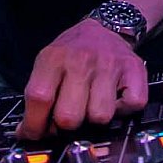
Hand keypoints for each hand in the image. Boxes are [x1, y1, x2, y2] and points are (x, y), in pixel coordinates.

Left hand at [15, 19, 147, 139]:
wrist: (106, 28)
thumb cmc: (73, 52)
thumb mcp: (48, 64)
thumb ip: (38, 96)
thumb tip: (28, 134)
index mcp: (54, 57)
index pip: (39, 98)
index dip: (34, 125)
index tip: (35, 134)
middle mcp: (81, 60)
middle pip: (69, 117)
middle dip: (67, 125)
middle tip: (70, 115)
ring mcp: (109, 64)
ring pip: (100, 117)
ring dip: (96, 118)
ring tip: (93, 103)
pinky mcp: (134, 69)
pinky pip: (131, 106)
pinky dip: (124, 109)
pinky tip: (115, 98)